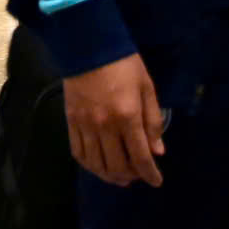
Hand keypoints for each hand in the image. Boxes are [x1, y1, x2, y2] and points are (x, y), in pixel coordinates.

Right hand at [65, 54, 166, 187]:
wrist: (89, 46)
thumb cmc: (124, 64)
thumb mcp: (147, 88)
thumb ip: (152, 121)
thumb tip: (157, 152)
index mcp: (127, 117)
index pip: (139, 157)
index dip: (149, 174)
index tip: (156, 182)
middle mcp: (105, 127)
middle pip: (117, 166)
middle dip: (131, 176)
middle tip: (139, 176)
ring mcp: (85, 126)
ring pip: (96, 164)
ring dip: (110, 176)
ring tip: (120, 177)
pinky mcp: (71, 123)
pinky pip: (78, 153)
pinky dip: (90, 165)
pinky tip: (99, 165)